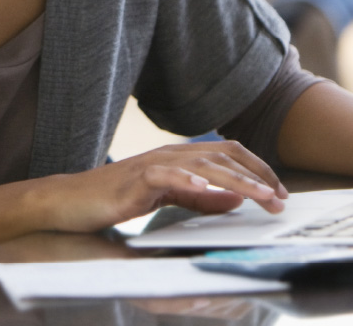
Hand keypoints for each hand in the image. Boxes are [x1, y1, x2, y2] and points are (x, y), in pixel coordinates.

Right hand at [29, 140, 287, 233]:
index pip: (227, 153)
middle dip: (255, 177)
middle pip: (222, 157)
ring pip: (202, 165)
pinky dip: (187, 182)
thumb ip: (200, 199)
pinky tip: (205, 190)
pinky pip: (165, 176)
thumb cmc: (116, 198)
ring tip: (258, 196)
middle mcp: (170, 155)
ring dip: (234, 181)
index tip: (279, 191)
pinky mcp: (135, 179)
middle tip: (280, 199)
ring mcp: (152, 164)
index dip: (256, 169)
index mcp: (180, 158)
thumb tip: (234, 200)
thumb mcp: (167, 199)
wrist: (72, 200)